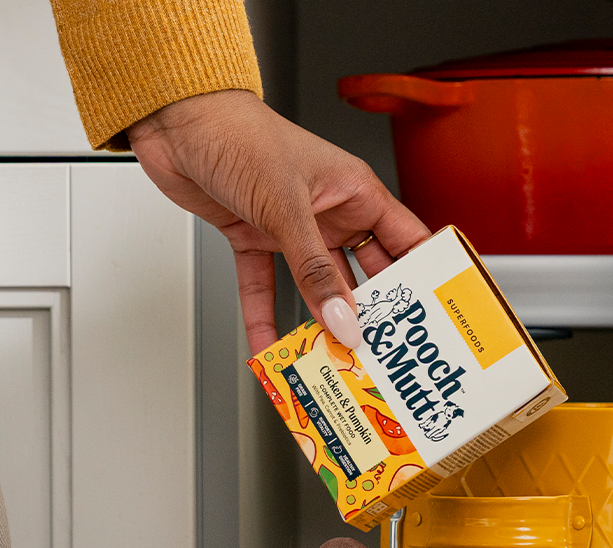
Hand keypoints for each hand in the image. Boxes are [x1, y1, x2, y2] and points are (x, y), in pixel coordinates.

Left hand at [126, 90, 431, 353]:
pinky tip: (268, 347)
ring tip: (332, 360)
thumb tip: (343, 318)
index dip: (423, 277)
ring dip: (319, 322)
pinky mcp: (253, 238)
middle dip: (372, 313)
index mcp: (354, 191)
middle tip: (384, 352)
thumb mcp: (286, 208)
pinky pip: (264, 287)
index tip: (434, 317)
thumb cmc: (240, 135)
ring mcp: (291, 228)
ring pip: (314, 287)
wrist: (178, 123)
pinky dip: (263, 317)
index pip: (405, 240)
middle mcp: (328, 211)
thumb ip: (314, 270)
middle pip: (363, 273)